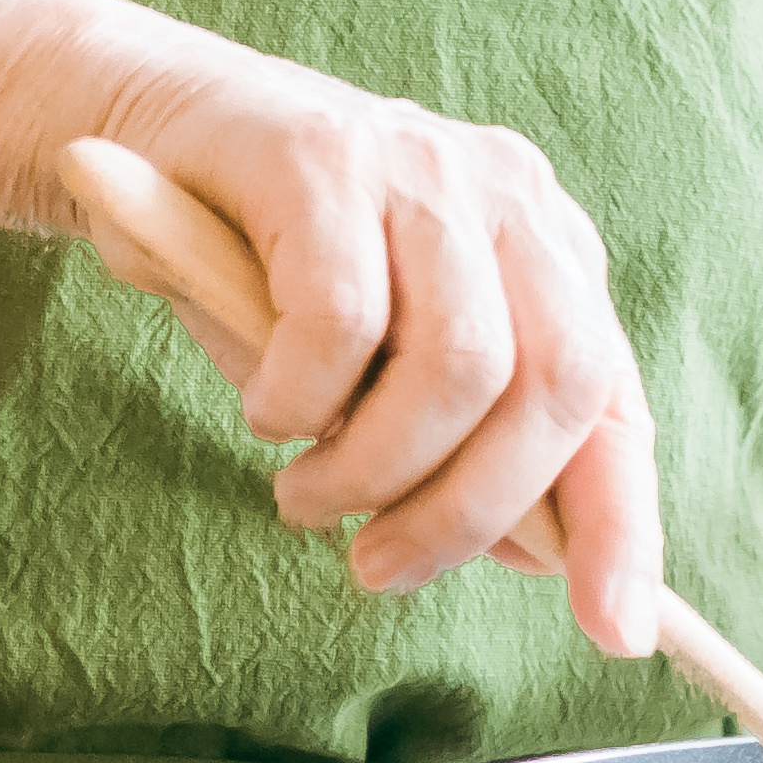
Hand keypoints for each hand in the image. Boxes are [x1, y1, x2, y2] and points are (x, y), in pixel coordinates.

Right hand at [57, 21, 666, 651]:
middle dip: (472, 512)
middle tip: (378, 567)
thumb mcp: (378, 377)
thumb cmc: (270, 273)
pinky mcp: (323, 157)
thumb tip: (545, 556)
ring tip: (304, 495)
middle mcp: (506, 199)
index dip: (623, 524)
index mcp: (544, 254)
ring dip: (374, 469)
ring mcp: (421, 167)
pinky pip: (342, 321)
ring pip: (460, 365)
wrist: (140, 131)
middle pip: (555, 386)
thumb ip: (463, 449)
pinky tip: (266, 407)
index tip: (616, 632)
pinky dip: (300, 399)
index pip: (614, 402)